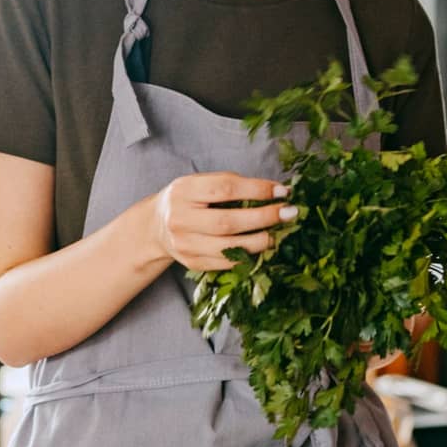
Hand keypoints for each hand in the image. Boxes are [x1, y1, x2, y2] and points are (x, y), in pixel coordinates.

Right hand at [147, 173, 296, 270]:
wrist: (157, 227)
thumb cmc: (188, 200)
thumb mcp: (200, 183)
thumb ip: (230, 185)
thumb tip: (274, 192)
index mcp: (184, 191)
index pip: (225, 188)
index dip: (257, 190)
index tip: (282, 192)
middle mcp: (181, 219)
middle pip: (228, 222)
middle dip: (263, 218)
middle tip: (289, 213)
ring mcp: (185, 245)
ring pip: (228, 247)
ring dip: (260, 241)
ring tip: (278, 234)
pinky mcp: (192, 263)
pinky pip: (226, 263)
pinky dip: (248, 256)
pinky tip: (262, 247)